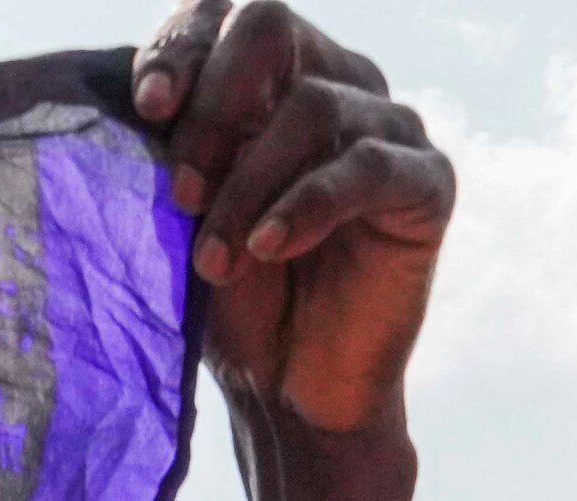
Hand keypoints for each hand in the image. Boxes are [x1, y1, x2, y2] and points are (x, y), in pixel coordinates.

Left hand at [134, 3, 451, 438]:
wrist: (288, 388)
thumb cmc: (233, 295)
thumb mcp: (187, 209)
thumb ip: (175, 143)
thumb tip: (148, 100)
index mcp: (272, 73)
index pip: (224, 15)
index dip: (182, 50)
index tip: (148, 108)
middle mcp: (335, 79)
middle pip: (271, 30)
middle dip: (214, 108)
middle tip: (180, 193)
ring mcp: (388, 126)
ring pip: (311, 107)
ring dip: (248, 186)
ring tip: (213, 261)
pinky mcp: (427, 183)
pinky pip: (365, 167)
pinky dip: (305, 206)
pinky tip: (268, 250)